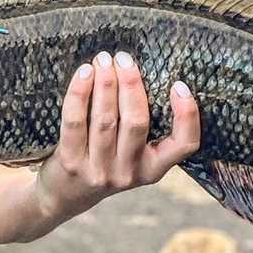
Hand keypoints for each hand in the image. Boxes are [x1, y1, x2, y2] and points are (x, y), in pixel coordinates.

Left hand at [36, 50, 200, 222]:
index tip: (179, 85)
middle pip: (136, 122)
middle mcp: (129, 172)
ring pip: (105, 120)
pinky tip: (83, 74)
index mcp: (152, 169)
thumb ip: (140, 126)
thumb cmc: (103, 162)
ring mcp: (99, 170)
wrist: (65, 194)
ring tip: (103, 60)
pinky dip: (79, 93)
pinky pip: (75, 121)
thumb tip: (141, 73)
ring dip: (105, 84)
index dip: (187, 115)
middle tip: (124, 58)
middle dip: (131, 85)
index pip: (184, 144)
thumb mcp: (131, 155)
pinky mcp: (71, 163)